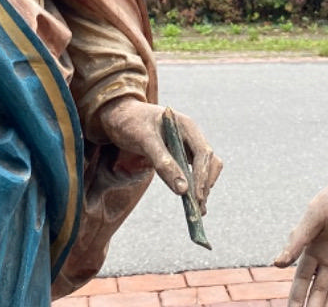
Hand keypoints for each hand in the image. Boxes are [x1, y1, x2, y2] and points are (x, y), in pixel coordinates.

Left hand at [98, 97, 222, 210]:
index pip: (203, 153)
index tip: (197, 197)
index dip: (203, 176)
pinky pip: (191, 171)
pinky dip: (193, 186)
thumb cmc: (130, 123)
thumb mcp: (143, 140)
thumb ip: (163, 162)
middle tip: (198, 209)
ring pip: (204, 168)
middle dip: (205, 184)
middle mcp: (190, 135)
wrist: (119, 116)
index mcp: (186, 126)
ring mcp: (186, 145)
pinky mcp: (179, 155)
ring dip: (202, 188)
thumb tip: (183, 190)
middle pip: (209, 162)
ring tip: (197, 211)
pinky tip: (189, 201)